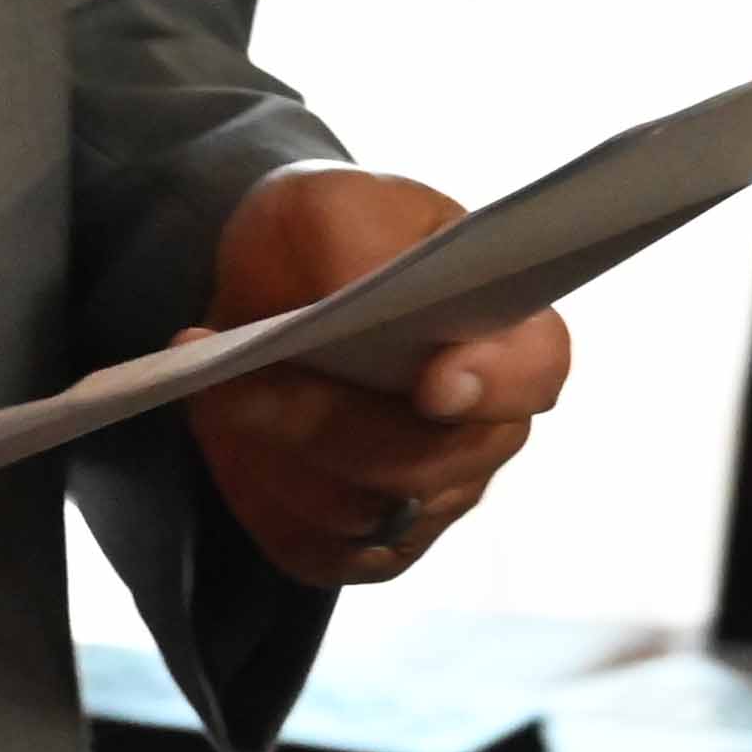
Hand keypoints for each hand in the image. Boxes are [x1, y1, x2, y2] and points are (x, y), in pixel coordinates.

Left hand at [180, 165, 571, 588]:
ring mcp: (432, 496)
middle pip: (429, 462)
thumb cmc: (322, 237)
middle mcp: (485, 430)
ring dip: (278, 452)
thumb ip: (355, 240)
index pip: (535, 371)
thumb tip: (353, 297)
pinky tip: (230, 437)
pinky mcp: (365, 543)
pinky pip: (317, 548)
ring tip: (216, 388)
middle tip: (238, 375)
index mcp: (507, 330)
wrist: (268, 288)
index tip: (432, 385)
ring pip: (360, 509)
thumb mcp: (329, 203)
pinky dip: (263, 495)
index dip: (496, 385)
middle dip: (325, 421)